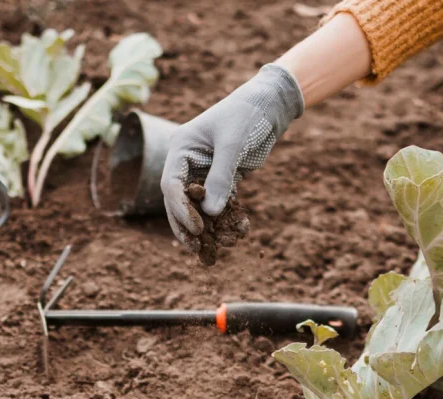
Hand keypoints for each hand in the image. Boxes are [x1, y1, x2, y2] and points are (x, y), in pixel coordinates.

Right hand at [161, 64, 303, 250]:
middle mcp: (188, 162)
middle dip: (186, 225)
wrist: (270, 105)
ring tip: (211, 249)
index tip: (197, 228)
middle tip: (195, 248)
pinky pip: (218, 203)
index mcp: (181, 148)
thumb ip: (221, 177)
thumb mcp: (233, 143)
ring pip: (198, 206)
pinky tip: (234, 234)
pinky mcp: (222, 178)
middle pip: (179, 200)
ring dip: (205, 228)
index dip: (181, 209)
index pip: (171, 184)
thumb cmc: (247, 115)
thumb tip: (210, 213)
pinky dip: (224, 219)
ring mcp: (204, 171)